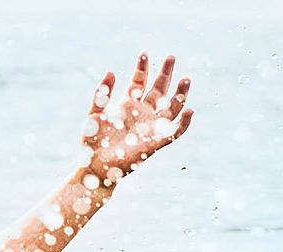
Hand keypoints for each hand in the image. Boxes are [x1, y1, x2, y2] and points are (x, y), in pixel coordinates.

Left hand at [83, 53, 192, 183]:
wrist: (95, 166)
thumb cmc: (93, 141)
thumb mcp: (95, 114)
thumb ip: (102, 94)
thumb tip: (111, 71)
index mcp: (128, 105)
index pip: (139, 82)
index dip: (142, 68)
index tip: (143, 54)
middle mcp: (143, 113)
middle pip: (159, 89)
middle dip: (165, 73)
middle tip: (171, 57)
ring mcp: (151, 126)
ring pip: (172, 107)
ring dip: (180, 94)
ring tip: (186, 79)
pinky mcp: (157, 142)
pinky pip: (176, 131)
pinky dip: (184, 122)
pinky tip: (189, 110)